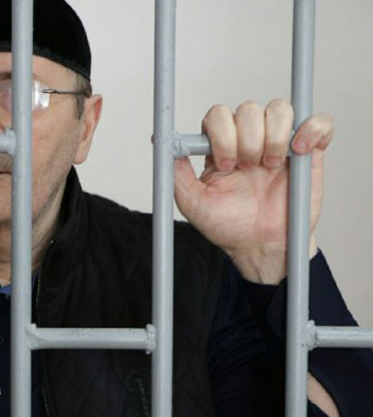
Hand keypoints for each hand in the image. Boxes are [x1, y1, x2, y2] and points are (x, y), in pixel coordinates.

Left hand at [173, 99, 332, 283]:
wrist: (260, 246)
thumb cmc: (227, 225)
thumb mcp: (192, 203)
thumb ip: (177, 173)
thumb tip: (159, 142)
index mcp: (220, 146)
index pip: (218, 115)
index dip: (221, 134)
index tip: (225, 165)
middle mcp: (248, 138)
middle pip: (248, 108)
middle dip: (247, 139)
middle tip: (247, 168)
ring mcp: (279, 143)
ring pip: (279, 109)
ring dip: (274, 137)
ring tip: (271, 166)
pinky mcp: (308, 151)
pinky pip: (318, 122)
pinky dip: (311, 129)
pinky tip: (298, 151)